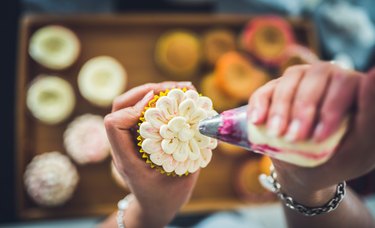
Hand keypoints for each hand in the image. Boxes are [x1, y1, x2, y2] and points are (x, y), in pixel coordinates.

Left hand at [104, 81, 198, 227]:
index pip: (114, 124)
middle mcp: (123, 146)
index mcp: (127, 160)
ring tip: (180, 88)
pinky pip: (142, 111)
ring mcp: (128, 139)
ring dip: (153, 92)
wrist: (154, 207)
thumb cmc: (166, 198)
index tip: (157, 104)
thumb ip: (190, 153)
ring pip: (130, 104)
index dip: (134, 108)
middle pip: (120, 106)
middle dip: (146, 90)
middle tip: (175, 87)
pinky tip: (178, 99)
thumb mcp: (181, 179)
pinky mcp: (137, 135)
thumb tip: (203, 125)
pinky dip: (158, 101)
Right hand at [248, 62, 374, 204]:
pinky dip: (260, 104)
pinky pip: (265, 90)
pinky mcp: (275, 90)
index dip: (330, 108)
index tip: (319, 137)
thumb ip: (371, 115)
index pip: (346, 83)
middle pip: (316, 76)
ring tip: (277, 134)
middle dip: (303, 110)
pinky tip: (258, 122)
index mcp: (354, 89)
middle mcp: (328, 77)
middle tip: (294, 138)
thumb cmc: (338, 160)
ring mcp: (299, 81)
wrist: (304, 172)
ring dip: (281, 108)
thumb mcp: (359, 148)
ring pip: (290, 80)